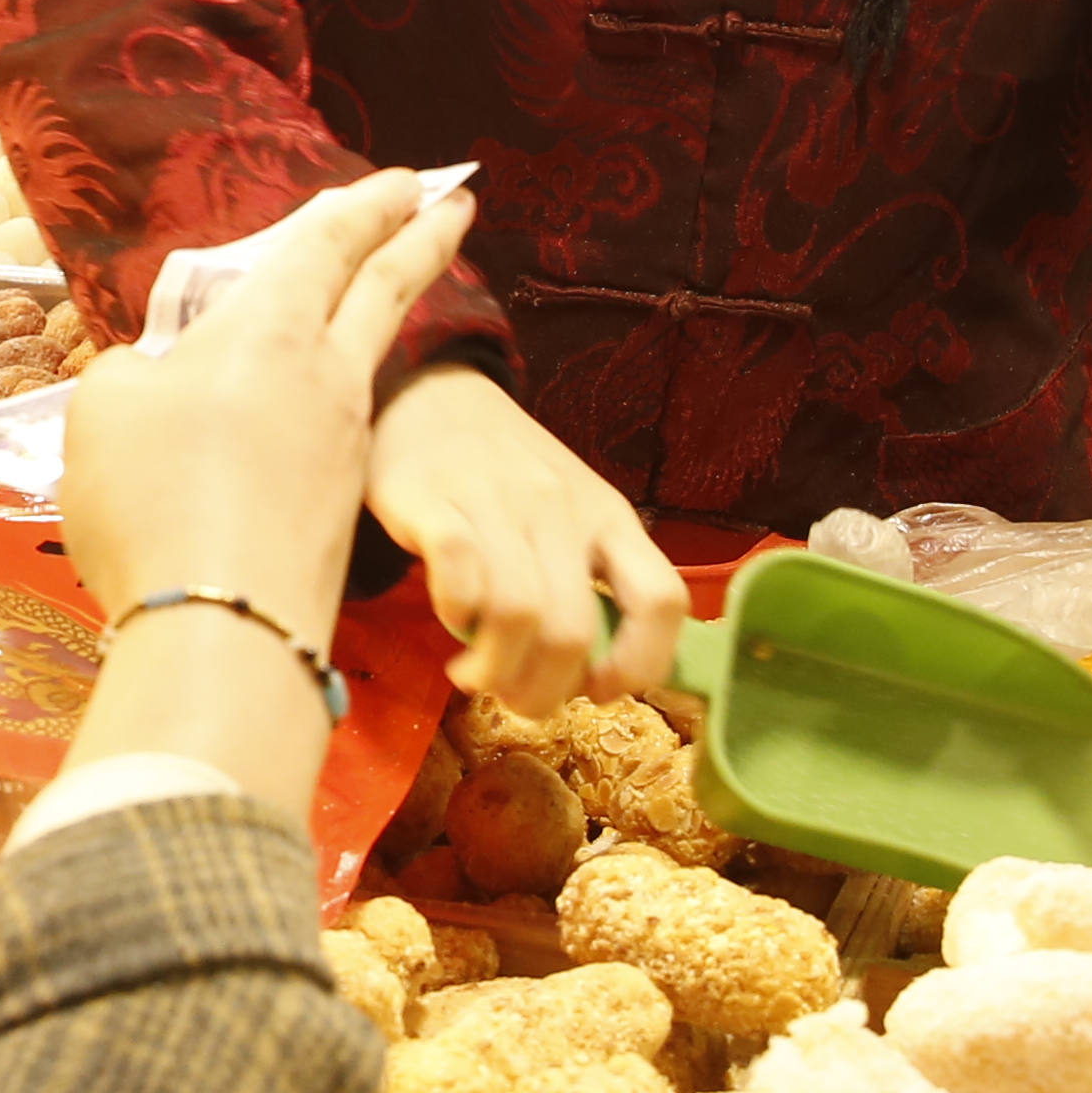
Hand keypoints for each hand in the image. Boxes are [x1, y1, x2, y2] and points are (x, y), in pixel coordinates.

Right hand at [59, 174, 480, 815]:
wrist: (221, 625)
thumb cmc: (153, 497)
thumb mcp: (105, 409)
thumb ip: (136, 374)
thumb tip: (161, 381)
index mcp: (269, 329)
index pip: (329, 245)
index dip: (367, 205)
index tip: (408, 179)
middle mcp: (324, 376)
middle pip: (388, 290)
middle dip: (423, 238)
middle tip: (454, 203)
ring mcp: (341, 445)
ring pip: (365, 360)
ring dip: (374, 320)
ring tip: (363, 306)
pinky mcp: (338, 508)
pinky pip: (337, 427)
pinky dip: (331, 397)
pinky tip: (297, 417)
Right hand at [365, 365, 686, 718]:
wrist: (430, 392)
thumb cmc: (504, 469)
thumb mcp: (570, 513)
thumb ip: (587, 580)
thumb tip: (590, 674)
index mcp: (609, 517)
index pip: (662, 599)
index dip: (641, 663)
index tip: (598, 690)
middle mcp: (562, 509)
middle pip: (572, 630)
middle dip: (543, 691)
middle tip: (515, 700)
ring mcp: (497, 500)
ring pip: (516, 613)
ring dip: (493, 669)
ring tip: (473, 675)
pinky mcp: (432, 497)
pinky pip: (457, 572)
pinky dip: (454, 613)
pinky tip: (449, 620)